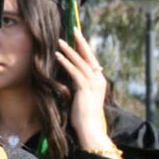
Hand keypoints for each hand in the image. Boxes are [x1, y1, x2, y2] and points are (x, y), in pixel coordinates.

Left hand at [55, 28, 112, 150]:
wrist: (90, 130)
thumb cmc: (85, 116)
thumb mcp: (84, 96)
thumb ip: (81, 85)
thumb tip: (75, 76)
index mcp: (99, 81)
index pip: (91, 60)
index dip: (84, 48)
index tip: (77, 37)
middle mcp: (99, 80)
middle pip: (89, 56)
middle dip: (81, 42)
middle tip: (74, 29)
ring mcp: (93, 84)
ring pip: (81, 62)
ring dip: (70, 50)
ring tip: (60, 41)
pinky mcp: (85, 89)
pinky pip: (75, 72)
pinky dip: (67, 62)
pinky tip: (58, 56)